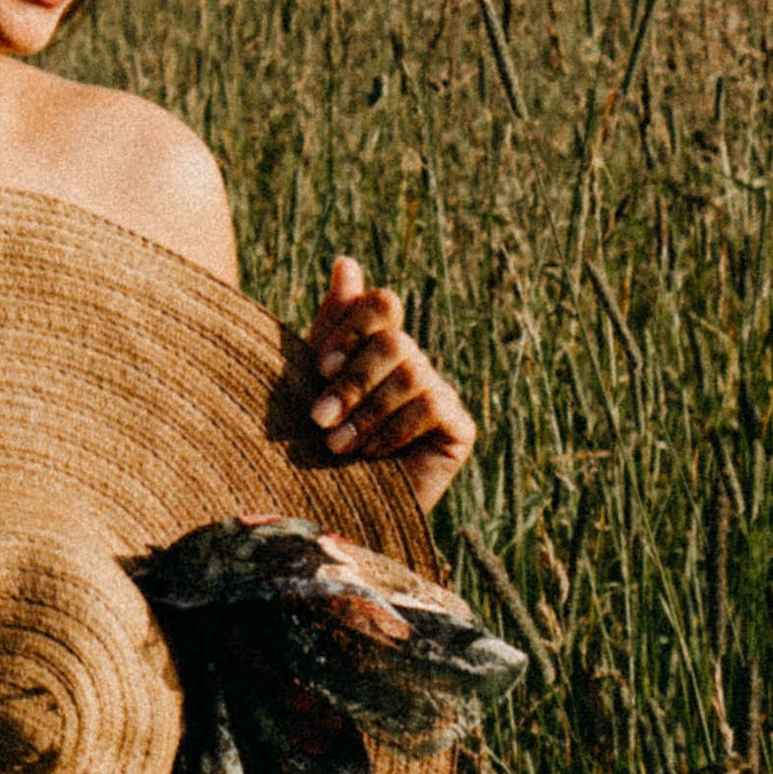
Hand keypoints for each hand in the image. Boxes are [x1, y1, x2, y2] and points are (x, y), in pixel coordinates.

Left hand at [305, 255, 474, 510]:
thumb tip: (346, 262)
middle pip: (394, 342)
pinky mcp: (458, 427)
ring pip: (410, 374)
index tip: (319, 364)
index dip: (353, 327)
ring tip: (337, 445)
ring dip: (366, 411)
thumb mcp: (315, 380)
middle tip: (318, 418)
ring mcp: (438, 393)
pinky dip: (394, 430)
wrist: (335, 511)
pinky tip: (372, 455)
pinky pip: (431, 407)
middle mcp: (412, 363)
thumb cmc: (314, 443)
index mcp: (377, 344)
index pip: (381, 304)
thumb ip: (333, 322)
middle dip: (352, 380)